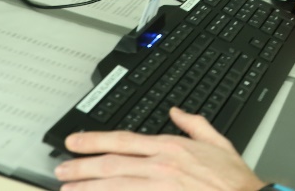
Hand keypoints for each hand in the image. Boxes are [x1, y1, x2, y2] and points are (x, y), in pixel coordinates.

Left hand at [55, 107, 262, 189]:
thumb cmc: (234, 181)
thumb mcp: (218, 142)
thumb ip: (194, 124)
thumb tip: (177, 111)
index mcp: (171, 147)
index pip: (123, 140)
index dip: (94, 140)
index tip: (74, 142)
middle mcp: (161, 166)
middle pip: (111, 164)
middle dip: (81, 166)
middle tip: (60, 170)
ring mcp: (160, 188)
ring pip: (114, 185)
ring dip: (87, 188)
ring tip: (68, 189)